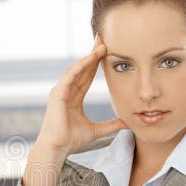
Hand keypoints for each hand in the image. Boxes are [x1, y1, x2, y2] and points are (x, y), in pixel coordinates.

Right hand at [36, 35, 127, 156]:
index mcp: (74, 98)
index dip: (96, 62)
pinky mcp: (58, 93)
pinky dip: (81, 65)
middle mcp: (66, 91)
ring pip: (77, 69)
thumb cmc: (71, 141)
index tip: (106, 50)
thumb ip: (112, 125)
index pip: (87, 75)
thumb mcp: (97, 130)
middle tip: (103, 37)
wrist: (57, 148)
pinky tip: (91, 57)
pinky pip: (71, 75)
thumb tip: (128, 123)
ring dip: (89, 56)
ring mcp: (60, 91)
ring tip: (101, 44)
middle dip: (93, 53)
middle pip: (82, 67)